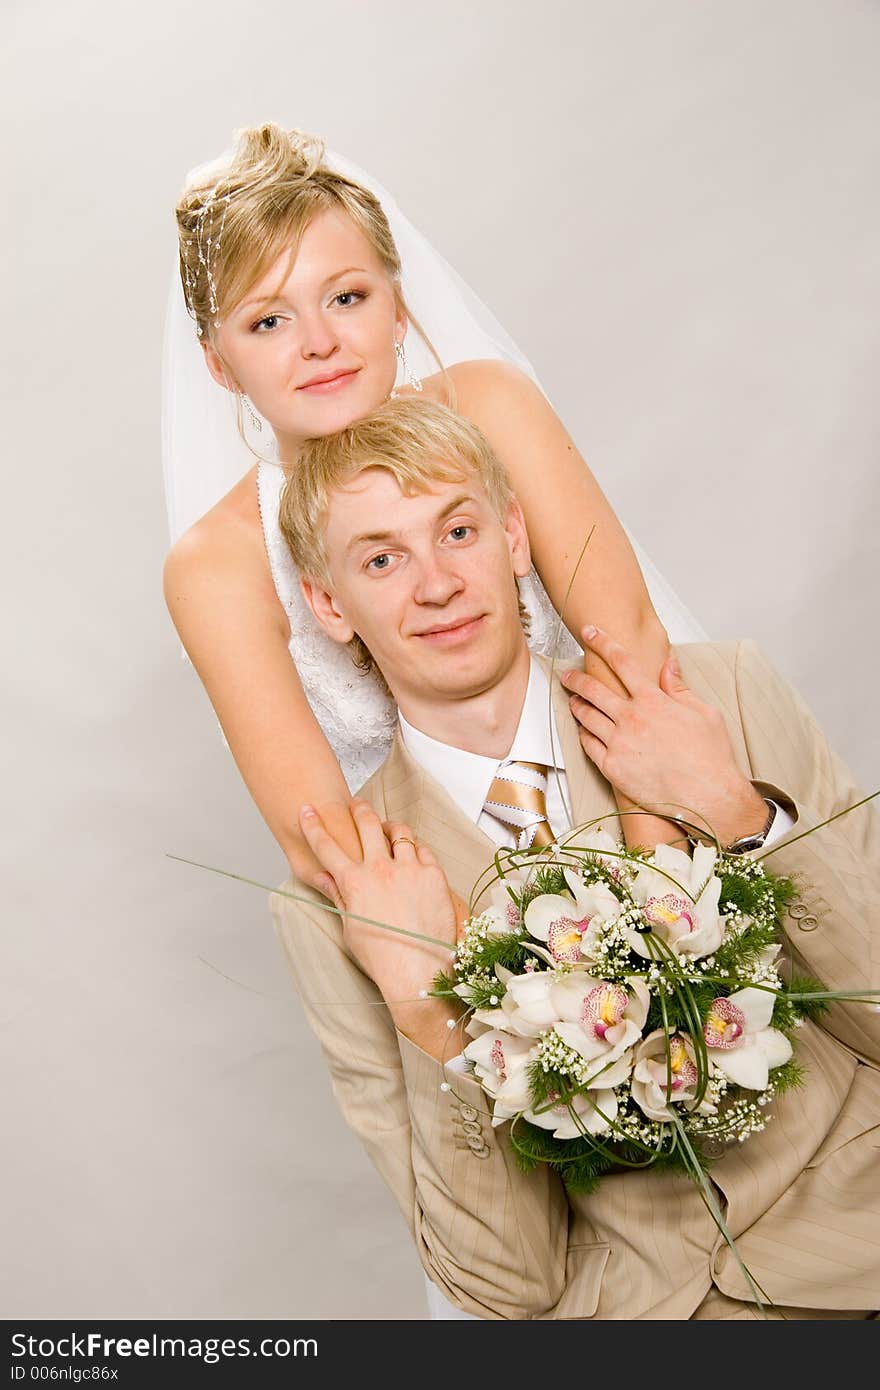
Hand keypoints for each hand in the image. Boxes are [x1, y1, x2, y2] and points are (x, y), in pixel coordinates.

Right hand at [299, 798, 457, 999]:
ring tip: (388, 827)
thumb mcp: (351, 926)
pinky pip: (423, 849)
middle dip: (358, 809)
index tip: (307, 811)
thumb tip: (324, 878)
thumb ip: (339, 895)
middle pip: (366, 825)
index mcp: (354, 883)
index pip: (327, 847)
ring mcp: (409, 870)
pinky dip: (415, 847)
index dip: (314, 826)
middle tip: (356, 804)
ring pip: (399, 832)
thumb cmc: (381, 956)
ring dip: (390, 826)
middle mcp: (380, 870)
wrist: (416, 971)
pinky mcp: (434, 875)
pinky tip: (413, 852)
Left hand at [561, 627, 767, 846]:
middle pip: (594, 689)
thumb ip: (679, 687)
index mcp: (654, 701)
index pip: (622, 663)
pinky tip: (583, 730)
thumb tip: (668, 664)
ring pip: (587, 717)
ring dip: (577, 705)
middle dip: (576, 678)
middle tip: (567, 674)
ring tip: (573, 701)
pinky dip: (584, 734)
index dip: (603, 643)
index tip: (590, 632)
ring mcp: (619, 743)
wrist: (708, 796)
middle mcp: (631, 718)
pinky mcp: (613, 767)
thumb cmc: (711, 757)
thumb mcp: (703, 713)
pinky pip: (589, 745)